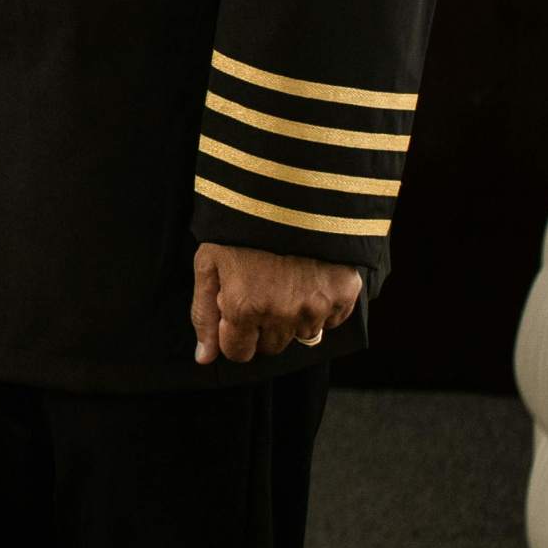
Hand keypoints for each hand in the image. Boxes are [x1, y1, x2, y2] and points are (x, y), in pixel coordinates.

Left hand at [190, 241, 362, 364]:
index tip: (238, 314)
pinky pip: (332, 319)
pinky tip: (311, 278)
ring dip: (293, 317)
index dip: (235, 336)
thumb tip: (204, 358)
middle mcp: (281, 314)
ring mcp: (316, 306)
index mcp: (244, 307)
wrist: (291, 189)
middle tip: (262, 292)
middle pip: (271, 347)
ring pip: (302, 335)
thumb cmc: (241, 225)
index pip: (239, 353)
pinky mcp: (344, 294)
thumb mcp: (209, 263)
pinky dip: (323, 306)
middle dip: (262, 327)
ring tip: (287, 280)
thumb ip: (204, 314)